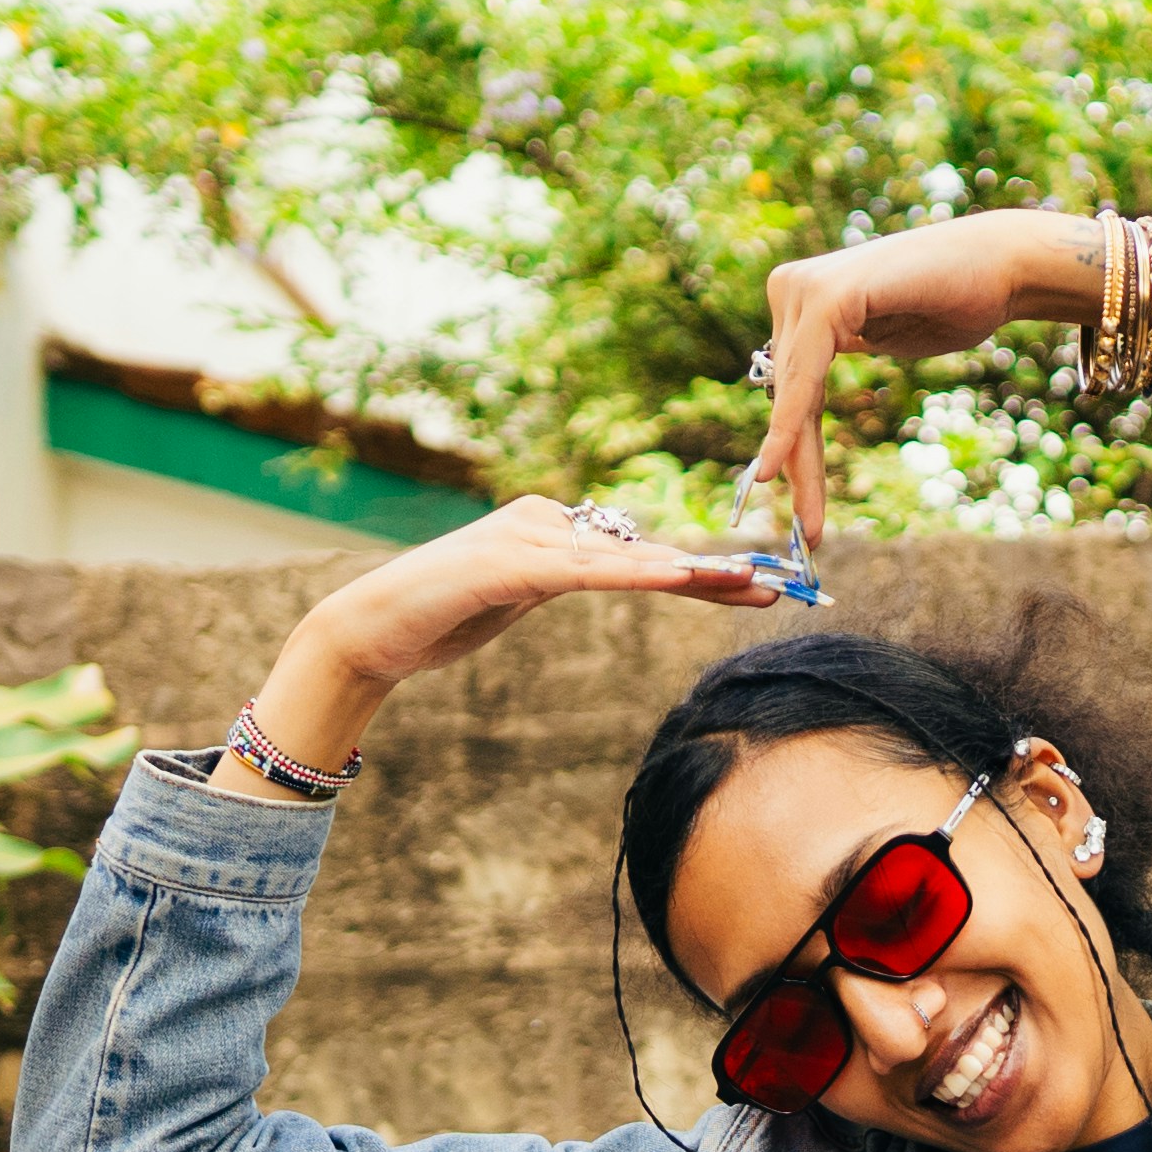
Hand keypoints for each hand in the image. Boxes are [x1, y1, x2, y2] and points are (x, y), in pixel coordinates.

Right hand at [217, 498, 774, 800]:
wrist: (369, 629)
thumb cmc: (441, 618)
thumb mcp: (518, 602)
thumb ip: (563, 581)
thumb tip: (611, 573)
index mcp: (551, 528)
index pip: (640, 556)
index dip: (703, 572)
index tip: (757, 587)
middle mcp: (546, 521)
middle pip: (646, 552)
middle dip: (716, 570)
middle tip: (782, 584)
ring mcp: (528, 538)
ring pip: (627, 559)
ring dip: (693, 573)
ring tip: (752, 583)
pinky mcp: (509, 565)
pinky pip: (587, 573)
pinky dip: (637, 576)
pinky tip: (681, 579)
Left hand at [748, 213, 1144, 544]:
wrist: (1002, 268)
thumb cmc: (955, 300)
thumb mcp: (885, 335)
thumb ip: (841, 351)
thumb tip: (807, 388)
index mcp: (802, 298)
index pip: (791, 387)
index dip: (795, 449)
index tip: (802, 508)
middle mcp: (792, 289)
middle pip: (786, 395)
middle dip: (797, 466)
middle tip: (808, 531)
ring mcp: (805, 288)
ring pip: (790, 394)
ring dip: (798, 462)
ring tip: (811, 523)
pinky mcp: (827, 296)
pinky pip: (802, 376)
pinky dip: (792, 425)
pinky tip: (776, 466)